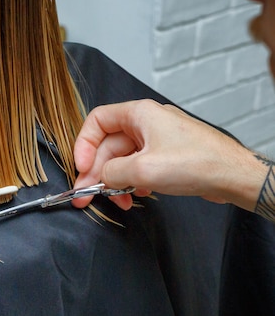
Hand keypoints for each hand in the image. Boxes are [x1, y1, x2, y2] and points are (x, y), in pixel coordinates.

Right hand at [72, 99, 266, 211]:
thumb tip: (100, 177)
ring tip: (117, 202)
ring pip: (122, 159)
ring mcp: (157, 140)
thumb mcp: (142, 169)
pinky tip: (136, 196)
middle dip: (97, 172)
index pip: (97, 121)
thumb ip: (111, 172)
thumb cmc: (196, 163)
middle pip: (108, 145)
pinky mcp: (166, 156)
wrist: (234, 176)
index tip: (81, 168)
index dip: (84, 145)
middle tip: (86, 196)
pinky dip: (132, 182)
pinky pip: (138, 167)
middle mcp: (146, 123)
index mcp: (139, 114)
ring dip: (115, 181)